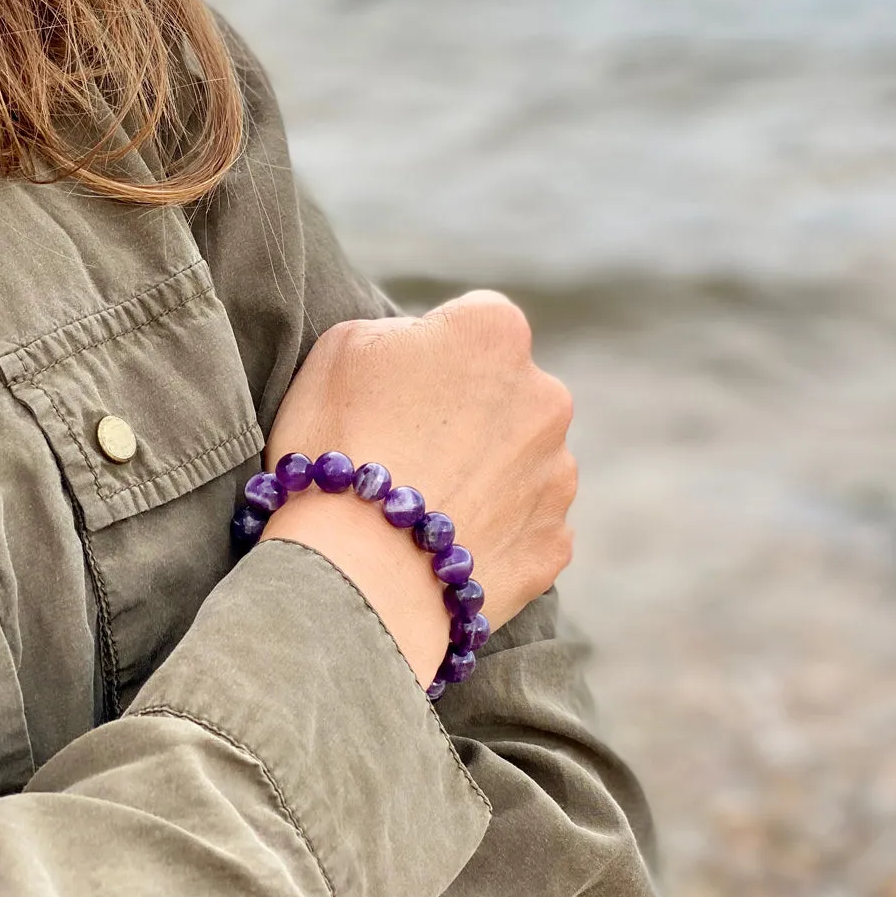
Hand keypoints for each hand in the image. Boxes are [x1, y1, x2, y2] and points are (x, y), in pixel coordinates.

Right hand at [262, 292, 576, 683]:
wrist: (360, 573)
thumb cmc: (338, 448)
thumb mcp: (339, 349)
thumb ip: (396, 333)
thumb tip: (421, 351)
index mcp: (495, 333)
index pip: (472, 323)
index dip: (431, 358)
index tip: (397, 394)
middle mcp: (546, 397)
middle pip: (507, 396)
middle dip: (469, 418)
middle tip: (408, 457)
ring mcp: (557, 475)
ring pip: (523, 464)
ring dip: (485, 478)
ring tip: (424, 512)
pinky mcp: (554, 543)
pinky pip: (527, 529)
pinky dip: (494, 536)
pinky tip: (445, 550)